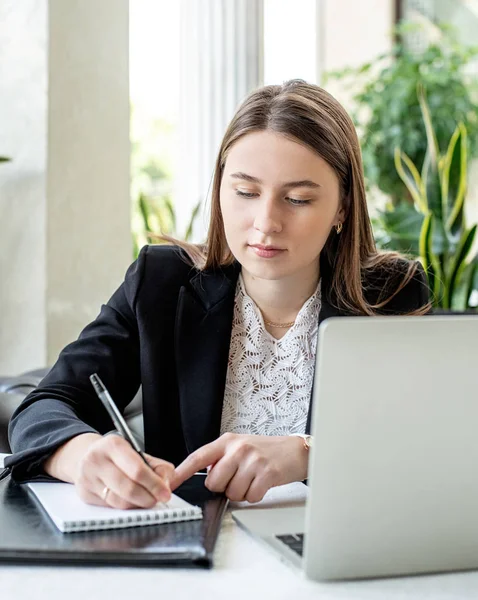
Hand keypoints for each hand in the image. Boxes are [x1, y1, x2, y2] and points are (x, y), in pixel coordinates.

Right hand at [45, 433, 174, 508]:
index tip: (165, 493)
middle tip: (157, 499)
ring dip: (137, 504)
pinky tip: (130, 500)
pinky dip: (124, 506)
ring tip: (146, 500)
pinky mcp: (84, 494)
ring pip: (119, 501)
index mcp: (113, 445)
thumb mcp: (136, 452)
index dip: (154, 484)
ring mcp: (88, 478)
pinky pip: (110, 507)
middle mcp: (97, 460)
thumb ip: (157, 466)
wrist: (86, 455)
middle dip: (148, 497)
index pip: (137, 470)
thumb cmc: (116, 455)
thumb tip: (166, 484)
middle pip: (128, 488)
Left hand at [171, 433, 307, 502]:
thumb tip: (205, 476)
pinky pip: (250, 497)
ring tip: (253, 478)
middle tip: (239, 477)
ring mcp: (252, 460)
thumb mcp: (240, 446)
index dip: (181, 473)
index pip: (198, 458)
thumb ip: (221, 458)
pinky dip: (255, 495)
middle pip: (214, 482)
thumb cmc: (266, 450)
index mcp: (227, 441)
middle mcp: (238, 448)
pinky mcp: (267, 473)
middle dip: (224, 487)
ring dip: (242, 492)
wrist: (295, 450)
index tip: (168, 485)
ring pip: (232, 493)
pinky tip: (262, 483)